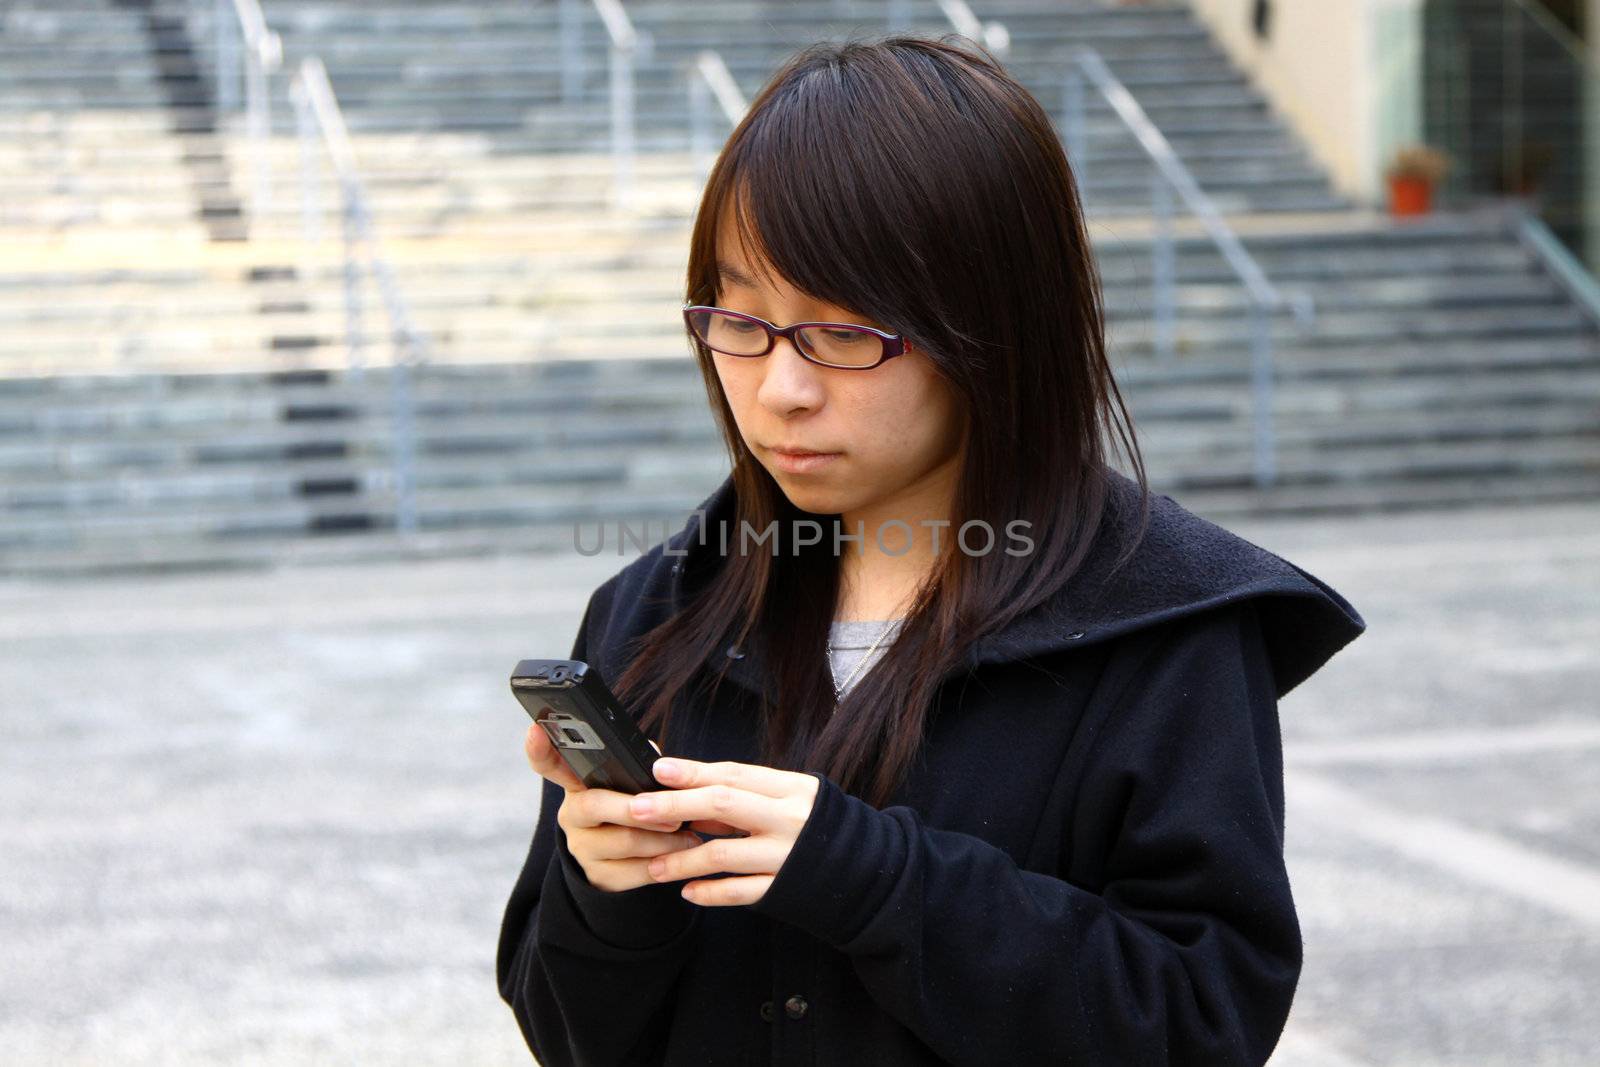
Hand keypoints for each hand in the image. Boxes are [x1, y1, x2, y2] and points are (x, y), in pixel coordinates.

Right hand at [524, 723, 700, 892]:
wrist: (622, 860)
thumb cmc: (631, 806)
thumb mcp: (629, 782)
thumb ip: (638, 765)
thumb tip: (657, 760)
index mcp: (577, 783)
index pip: (548, 763)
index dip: (539, 748)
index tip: (536, 730)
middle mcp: (571, 814)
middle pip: (595, 805)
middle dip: (637, 809)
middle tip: (672, 815)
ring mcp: (581, 847)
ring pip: (624, 842)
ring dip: (663, 841)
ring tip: (689, 835)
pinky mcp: (597, 876)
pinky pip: (633, 872)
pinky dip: (662, 864)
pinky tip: (680, 856)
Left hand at [627, 757, 820, 905]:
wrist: (869, 868)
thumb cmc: (818, 825)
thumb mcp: (791, 798)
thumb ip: (747, 795)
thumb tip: (690, 790)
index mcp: (791, 789)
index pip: (735, 775)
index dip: (694, 771)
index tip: (658, 769)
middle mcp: (789, 820)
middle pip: (724, 806)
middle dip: (676, 806)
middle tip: (638, 809)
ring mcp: (786, 857)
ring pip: (723, 855)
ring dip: (682, 860)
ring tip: (653, 865)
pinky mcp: (784, 890)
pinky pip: (740, 893)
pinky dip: (711, 893)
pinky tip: (687, 891)